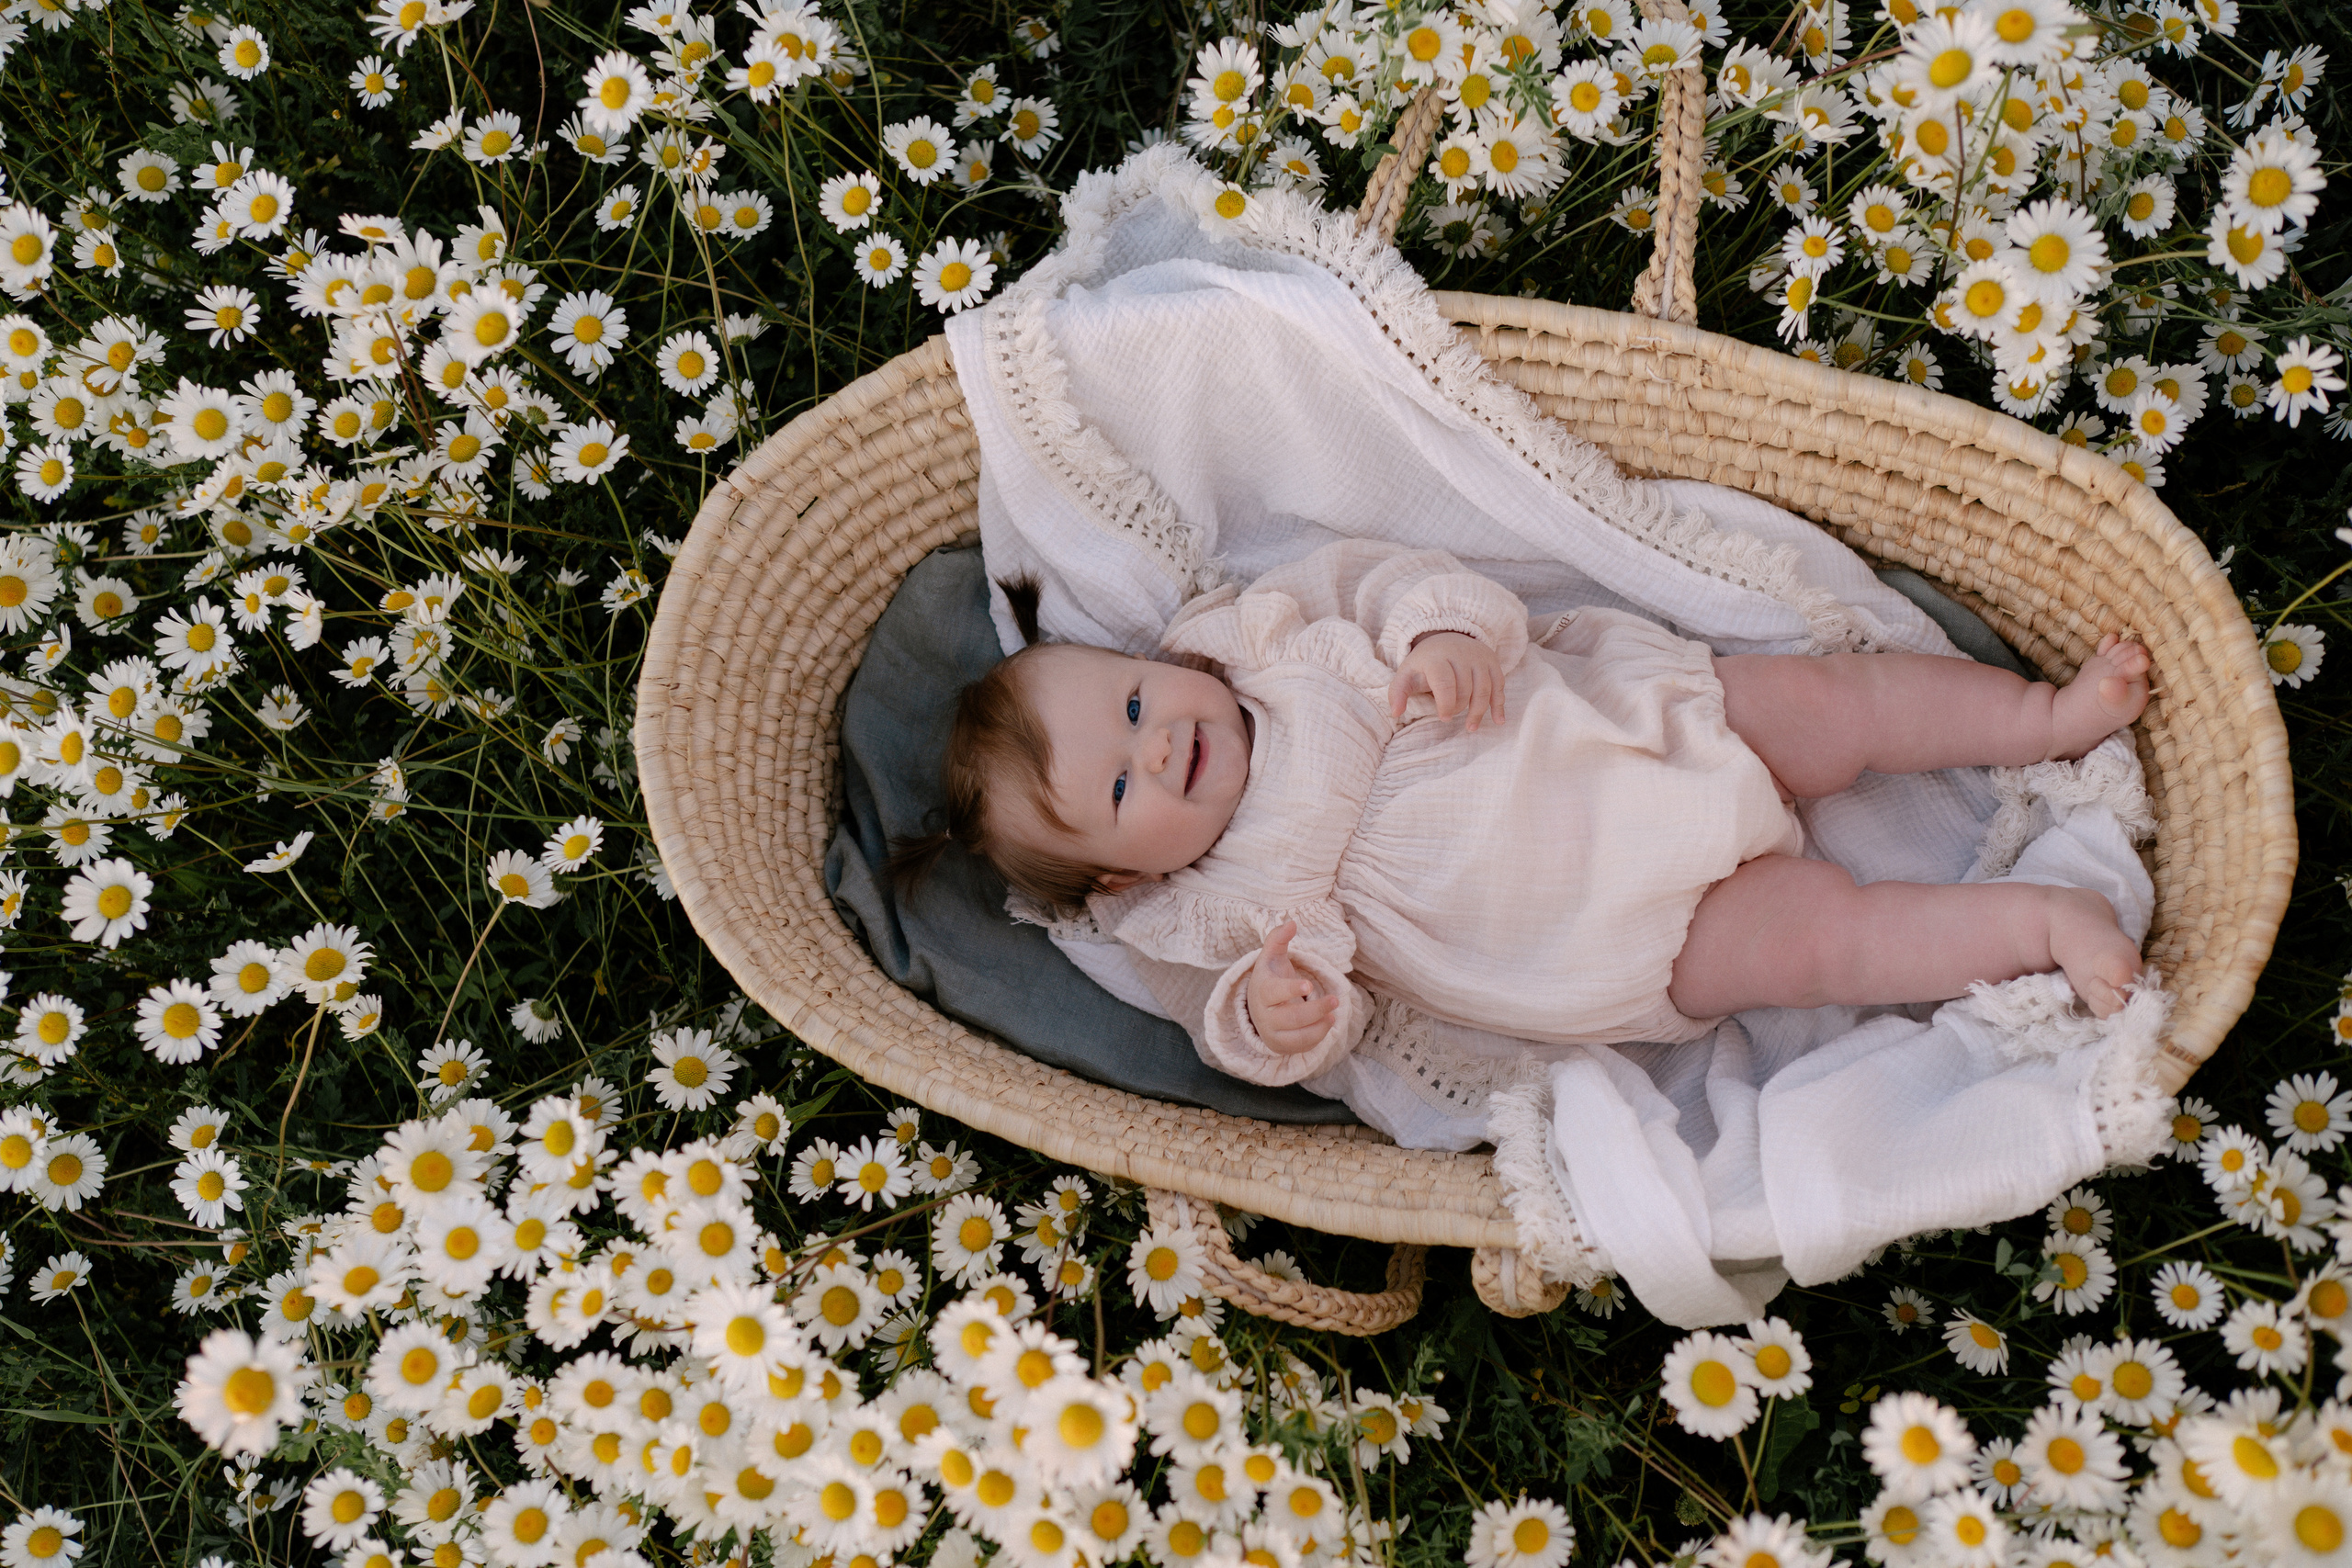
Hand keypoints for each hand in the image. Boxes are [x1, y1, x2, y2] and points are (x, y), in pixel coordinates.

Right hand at [1245, 921, 1339, 1054]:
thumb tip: (1291, 922)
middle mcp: (1264, 1015)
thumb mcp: (1271, 958)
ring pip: (1297, 1035)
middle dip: (1316, 1009)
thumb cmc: (1270, 979)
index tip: (1308, 985)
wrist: (1259, 1009)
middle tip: (1335, 1000)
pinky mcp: (1282, 1045)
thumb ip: (1278, 938)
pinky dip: (1318, 1035)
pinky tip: (1329, 1022)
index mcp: (1262, 991)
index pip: (1273, 992)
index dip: (1290, 989)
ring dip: (1319, 1025)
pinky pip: (1302, 1045)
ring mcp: (1272, 1033)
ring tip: (1334, 1014)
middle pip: (1291, 1017)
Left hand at [1389, 631, 1504, 731]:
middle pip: (1465, 689)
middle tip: (1450, 716)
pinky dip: (1498, 704)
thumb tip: (1395, 713)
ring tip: (1471, 727)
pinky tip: (1498, 720)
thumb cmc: (1425, 663)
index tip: (1443, 718)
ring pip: (1483, 688)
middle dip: (1458, 707)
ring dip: (1479, 711)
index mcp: (1436, 658)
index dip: (1445, 704)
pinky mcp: (1492, 661)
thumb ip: (1398, 692)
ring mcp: (1478, 658)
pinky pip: (1498, 684)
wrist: (1446, 638)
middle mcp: (1460, 655)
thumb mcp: (1407, 674)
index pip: (1445, 683)